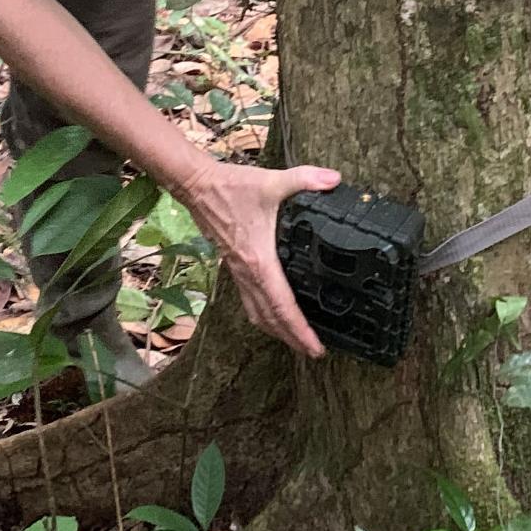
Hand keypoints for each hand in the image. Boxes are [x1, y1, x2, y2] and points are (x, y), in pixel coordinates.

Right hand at [186, 159, 341, 355]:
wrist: (197, 187)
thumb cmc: (230, 188)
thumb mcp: (272, 182)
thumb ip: (305, 179)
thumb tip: (333, 180)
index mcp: (259, 261)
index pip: (281, 305)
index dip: (299, 330)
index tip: (315, 347)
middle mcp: (248, 273)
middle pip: (270, 319)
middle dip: (292, 339)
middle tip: (313, 352)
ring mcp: (238, 272)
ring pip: (257, 313)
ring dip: (276, 331)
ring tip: (296, 340)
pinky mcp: (234, 267)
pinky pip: (249, 300)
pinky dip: (264, 314)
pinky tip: (274, 312)